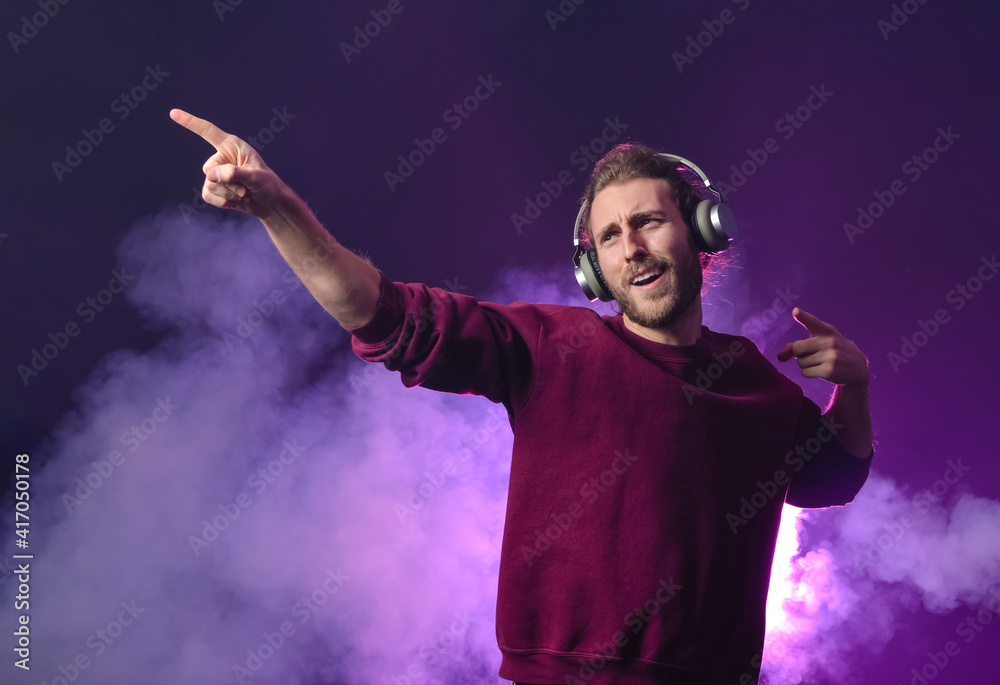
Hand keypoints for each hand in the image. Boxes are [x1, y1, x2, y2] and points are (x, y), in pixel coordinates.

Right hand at [169, 108, 285, 218]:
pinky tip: (235, 201)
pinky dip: (222, 201)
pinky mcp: (214, 188)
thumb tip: (211, 175)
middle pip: (209, 169)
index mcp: (231, 145)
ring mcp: (216, 173)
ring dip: (228, 193)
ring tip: (244, 194)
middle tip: (246, 188)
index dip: (190, 122)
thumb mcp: (256, 176)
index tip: (173, 113)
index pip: (208, 131)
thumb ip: (235, 173)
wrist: (270, 204)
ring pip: (209, 184)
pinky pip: (208, 195)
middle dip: (228, 182)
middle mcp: (221, 157)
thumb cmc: (267, 185)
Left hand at [777, 308, 868, 385]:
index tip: (795, 311)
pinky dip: (809, 373)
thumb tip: (780, 356)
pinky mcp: (829, 371)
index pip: (813, 321)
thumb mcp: (819, 342)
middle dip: (800, 354)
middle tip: (813, 355)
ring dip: (806, 365)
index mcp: (827, 330)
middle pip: (797, 349)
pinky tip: (822, 371)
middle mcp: (829, 341)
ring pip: (800, 362)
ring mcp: (830, 356)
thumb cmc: (832, 351)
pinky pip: (805, 372)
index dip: (803, 316)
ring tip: (821, 362)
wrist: (857, 368)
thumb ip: (797, 345)